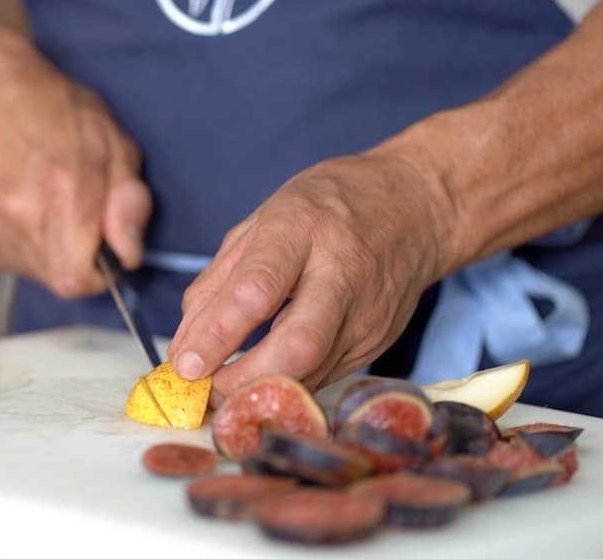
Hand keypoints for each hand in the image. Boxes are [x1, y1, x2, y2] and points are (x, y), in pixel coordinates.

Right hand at [0, 30, 151, 297]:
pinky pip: (4, 258)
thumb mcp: (113, 141)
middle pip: (58, 278)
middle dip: (76, 254)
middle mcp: (15, 213)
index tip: (103, 242)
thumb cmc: (53, 109)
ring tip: (41, 199)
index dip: (100, 268)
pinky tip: (15, 201)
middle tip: (72, 210)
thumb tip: (128, 253)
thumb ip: (129, 201)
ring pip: (32, 269)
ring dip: (47, 247)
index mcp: (60, 191)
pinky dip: (17, 240)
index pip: (81, 279)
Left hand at [167, 150, 457, 401]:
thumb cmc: (329, 206)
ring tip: (220, 396)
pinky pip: (323, 377)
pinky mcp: (378, 343)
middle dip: (243, 380)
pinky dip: (285, 386)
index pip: (259, 288)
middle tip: (205, 393)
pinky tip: (259, 384)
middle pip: (297, 345)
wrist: (417, 206)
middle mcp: (342, 273)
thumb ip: (220, 278)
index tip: (185, 364)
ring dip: (259, 393)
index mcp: (303, 228)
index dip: (219, 333)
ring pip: (311, 373)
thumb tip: (185, 342)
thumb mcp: (264, 219)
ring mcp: (366, 314)